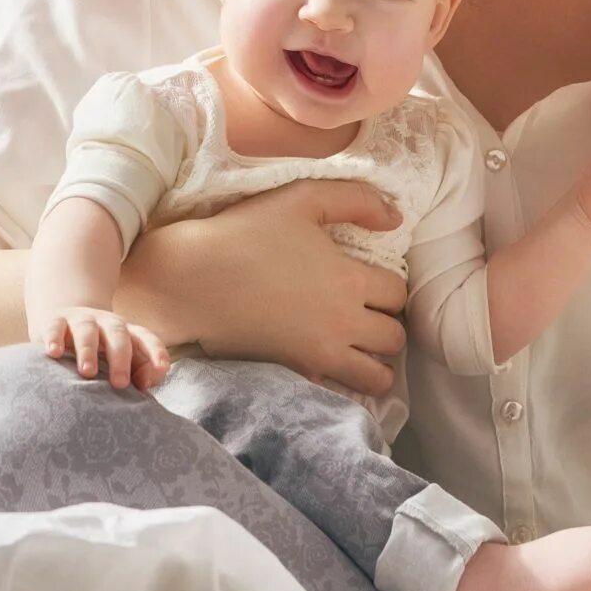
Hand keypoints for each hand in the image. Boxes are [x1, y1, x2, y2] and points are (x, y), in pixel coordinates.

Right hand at [37, 305, 169, 389]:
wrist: (65, 322)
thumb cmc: (100, 353)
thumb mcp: (122, 361)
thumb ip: (140, 373)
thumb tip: (144, 384)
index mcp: (127, 333)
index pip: (146, 338)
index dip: (156, 351)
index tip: (163, 368)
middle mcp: (106, 324)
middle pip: (118, 334)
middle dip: (120, 358)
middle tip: (120, 384)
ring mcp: (80, 320)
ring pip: (87, 330)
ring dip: (88, 350)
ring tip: (87, 372)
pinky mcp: (55, 321)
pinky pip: (55, 327)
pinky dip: (54, 339)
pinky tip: (54, 354)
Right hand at [127, 179, 406, 394]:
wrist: (191, 278)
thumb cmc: (244, 233)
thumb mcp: (301, 198)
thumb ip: (355, 199)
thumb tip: (396, 220)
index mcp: (349, 280)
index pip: (399, 294)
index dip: (388, 287)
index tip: (368, 282)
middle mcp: (343, 323)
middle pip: (394, 339)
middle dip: (385, 326)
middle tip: (363, 313)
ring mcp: (319, 354)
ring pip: (377, 378)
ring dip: (374, 362)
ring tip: (355, 345)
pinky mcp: (296, 373)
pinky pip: (339, 391)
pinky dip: (340, 381)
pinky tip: (325, 360)